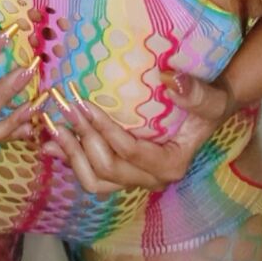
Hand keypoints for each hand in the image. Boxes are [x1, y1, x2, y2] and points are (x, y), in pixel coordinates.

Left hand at [40, 73, 236, 194]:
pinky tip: (52, 145)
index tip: (84, 103)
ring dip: (72, 156)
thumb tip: (169, 79)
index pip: (130, 151)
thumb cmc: (209, 105)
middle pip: (108, 169)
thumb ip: (194, 93)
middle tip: (67, 108)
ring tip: (54, 129)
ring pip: (96, 180)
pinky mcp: (124, 172)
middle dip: (83, 139)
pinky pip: (94, 176)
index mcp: (170, 165)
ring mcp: (136, 178)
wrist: (208, 113)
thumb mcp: (209, 98)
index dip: (104, 130)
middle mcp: (152, 179)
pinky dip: (72, 161)